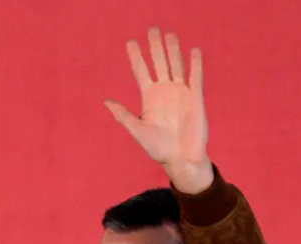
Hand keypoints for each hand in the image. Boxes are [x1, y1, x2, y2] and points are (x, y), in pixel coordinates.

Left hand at [104, 28, 212, 193]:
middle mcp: (164, 92)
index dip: (136, 56)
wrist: (181, 159)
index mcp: (149, 98)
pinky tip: (192, 50)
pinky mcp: (195, 98)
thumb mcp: (137, 130)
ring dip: (173, 50)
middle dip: (155, 46)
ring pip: (176, 66)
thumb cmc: (158, 148)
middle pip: (159, 63)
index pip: (141, 71)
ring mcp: (180, 93)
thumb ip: (123, 115)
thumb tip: (105, 101)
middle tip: (151, 28)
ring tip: (169, 34)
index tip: (130, 42)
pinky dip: (194, 64)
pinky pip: (195, 77)